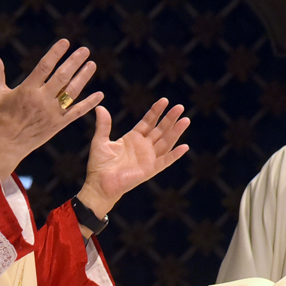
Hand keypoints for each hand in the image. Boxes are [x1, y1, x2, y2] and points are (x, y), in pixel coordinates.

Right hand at [0, 39, 105, 175]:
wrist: (7, 145)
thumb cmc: (0, 117)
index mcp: (27, 90)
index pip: (44, 66)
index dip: (56, 53)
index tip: (65, 42)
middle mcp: (42, 100)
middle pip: (62, 77)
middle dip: (74, 62)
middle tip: (85, 50)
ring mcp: (52, 113)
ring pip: (72, 92)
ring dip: (83, 78)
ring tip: (92, 65)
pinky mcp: (58, 124)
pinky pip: (76, 112)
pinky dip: (89, 104)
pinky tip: (99, 95)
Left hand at [76, 99, 189, 217]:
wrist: (99, 184)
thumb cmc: (99, 165)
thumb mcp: (100, 141)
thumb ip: (104, 125)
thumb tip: (100, 108)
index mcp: (133, 139)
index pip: (148, 122)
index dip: (156, 112)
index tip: (164, 100)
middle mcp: (143, 147)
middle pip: (160, 130)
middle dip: (170, 118)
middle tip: (179, 107)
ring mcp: (148, 158)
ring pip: (166, 142)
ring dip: (176, 132)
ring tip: (185, 120)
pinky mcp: (150, 170)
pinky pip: (165, 161)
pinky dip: (175, 155)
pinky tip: (184, 147)